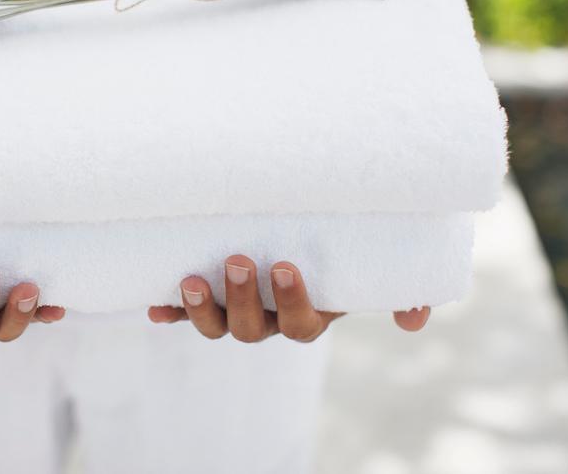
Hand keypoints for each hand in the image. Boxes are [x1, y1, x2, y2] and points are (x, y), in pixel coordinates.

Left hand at [147, 254, 429, 341]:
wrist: (302, 239)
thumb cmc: (339, 255)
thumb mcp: (371, 271)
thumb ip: (403, 292)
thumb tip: (415, 321)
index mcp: (307, 316)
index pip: (301, 324)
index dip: (292, 301)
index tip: (286, 265)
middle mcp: (268, 321)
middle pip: (252, 329)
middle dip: (243, 300)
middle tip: (239, 260)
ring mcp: (235, 311)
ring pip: (216, 327)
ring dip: (201, 309)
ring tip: (192, 279)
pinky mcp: (209, 299)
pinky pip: (184, 313)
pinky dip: (169, 311)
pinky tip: (153, 306)